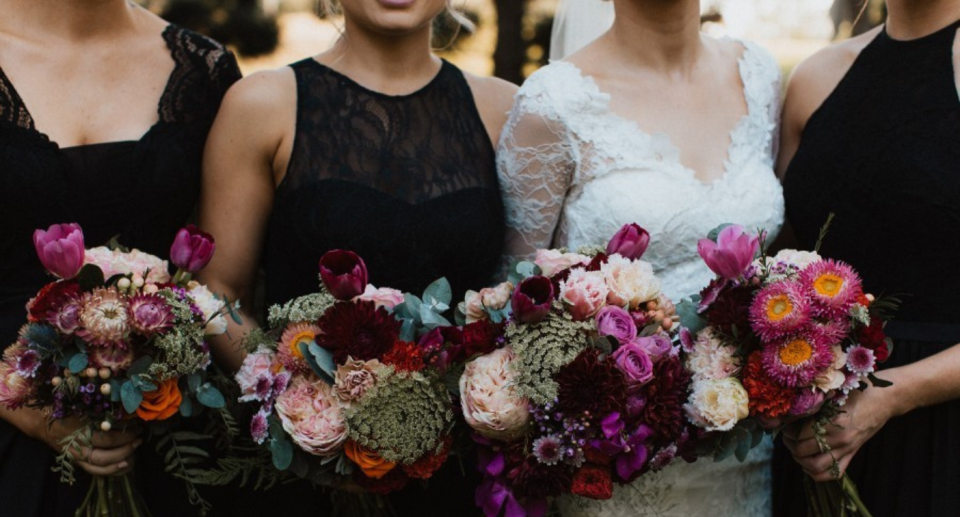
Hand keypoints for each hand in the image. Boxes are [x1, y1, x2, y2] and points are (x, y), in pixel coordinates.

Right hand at [34, 415, 141, 476]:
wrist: (45, 422)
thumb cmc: (68, 411)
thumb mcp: (85, 408)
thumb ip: (103, 414)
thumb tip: (128, 415)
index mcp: (81, 433)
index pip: (108, 439)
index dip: (126, 436)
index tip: (138, 428)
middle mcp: (78, 449)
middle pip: (106, 457)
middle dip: (126, 450)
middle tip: (139, 440)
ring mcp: (77, 459)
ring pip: (101, 469)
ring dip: (121, 463)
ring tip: (134, 454)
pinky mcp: (78, 464)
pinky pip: (97, 472)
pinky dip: (113, 471)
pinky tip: (125, 465)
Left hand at [782, 372, 900, 481]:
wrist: (884, 399)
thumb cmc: (858, 389)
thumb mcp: (834, 392)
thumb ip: (815, 402)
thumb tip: (790, 409)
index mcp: (832, 422)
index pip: (799, 434)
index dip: (787, 430)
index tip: (784, 424)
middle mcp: (839, 439)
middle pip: (802, 452)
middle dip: (790, 444)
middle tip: (787, 436)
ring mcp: (847, 449)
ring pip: (815, 467)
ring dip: (800, 460)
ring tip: (796, 449)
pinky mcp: (852, 454)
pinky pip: (833, 474)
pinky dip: (817, 473)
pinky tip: (809, 463)